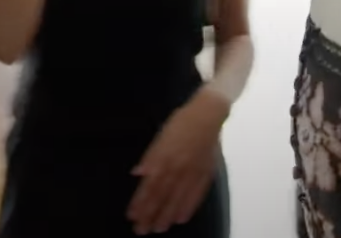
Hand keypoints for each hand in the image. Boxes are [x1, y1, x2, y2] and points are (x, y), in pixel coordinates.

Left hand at [127, 87, 227, 234]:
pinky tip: (180, 219)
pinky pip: (197, 194)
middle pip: (162, 195)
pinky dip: (188, 207)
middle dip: (150, 214)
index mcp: (165, 157)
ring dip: (166, 215)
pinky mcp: (206, 173)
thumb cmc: (181, 122)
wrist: (208, 114)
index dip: (140, 202)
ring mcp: (193, 172)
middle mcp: (178, 168)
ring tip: (158, 229)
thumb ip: (151, 156)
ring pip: (178, 199)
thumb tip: (138, 173)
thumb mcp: (162, 136)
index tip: (132, 215)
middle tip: (141, 230)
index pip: (150, 185)